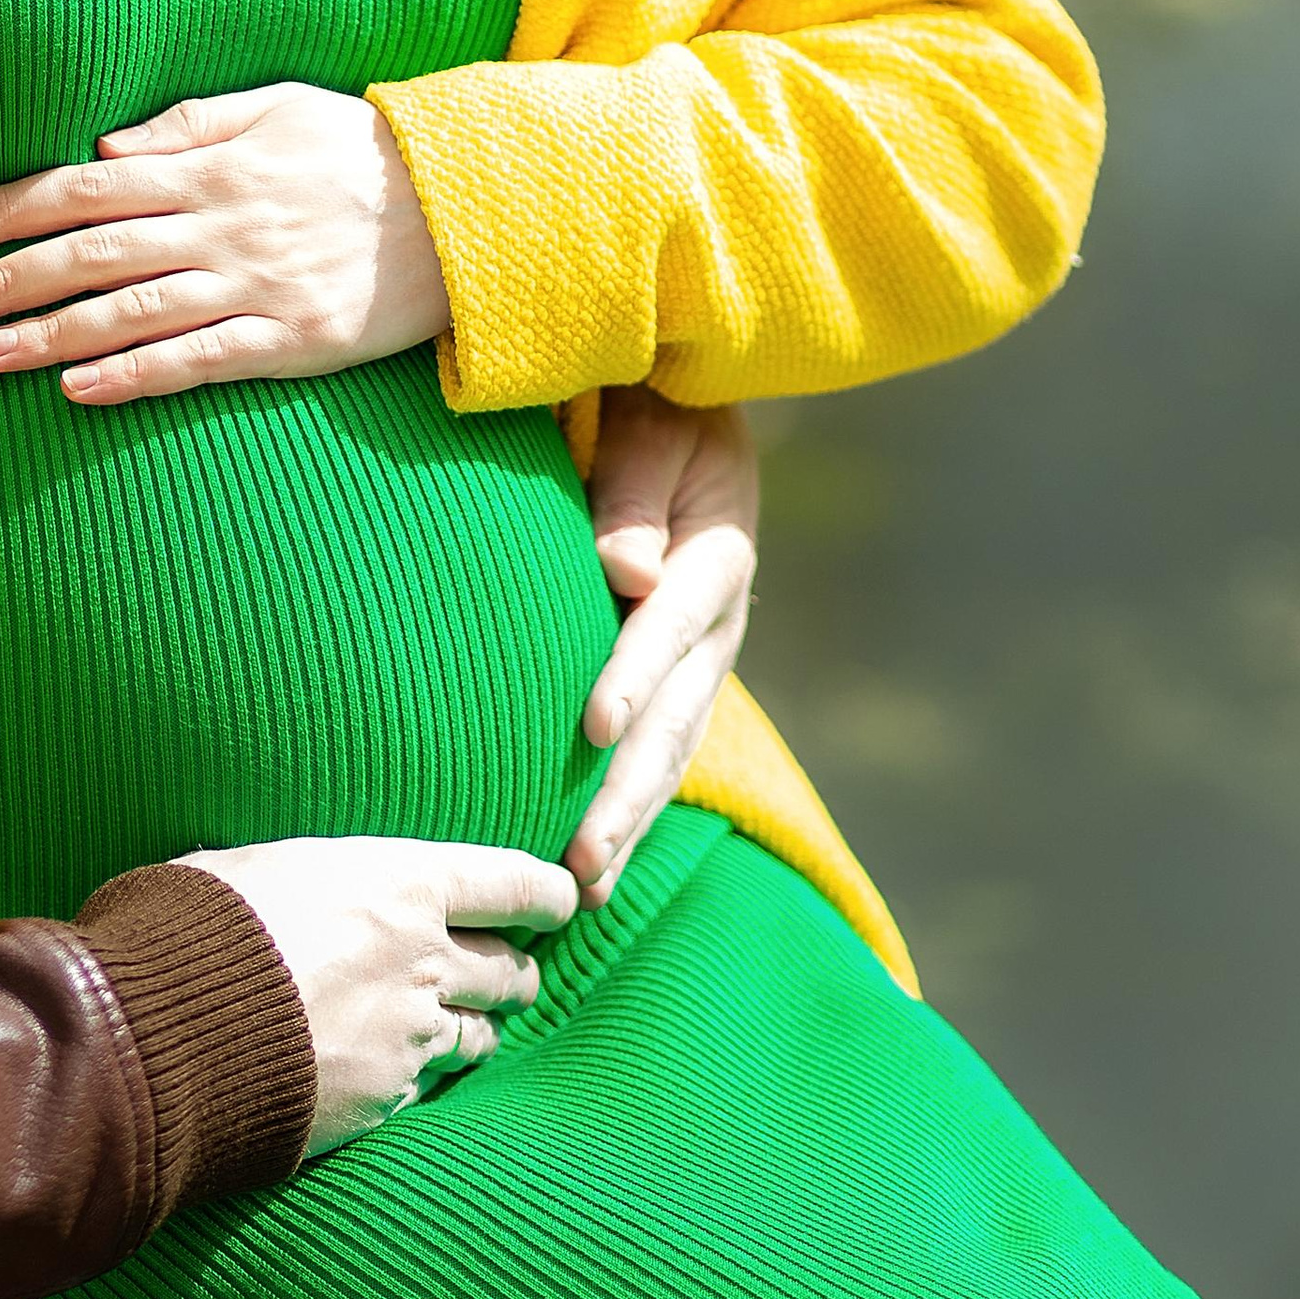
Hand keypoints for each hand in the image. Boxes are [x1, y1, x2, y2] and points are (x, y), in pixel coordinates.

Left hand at [0, 82, 450, 404]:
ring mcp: (255, 287)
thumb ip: (189, 124)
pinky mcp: (291, 342)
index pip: (85, 184)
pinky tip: (77, 389)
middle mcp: (220, 226)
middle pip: (91, 251)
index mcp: (210, 168)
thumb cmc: (362, 152)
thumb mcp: (278, 107)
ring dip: (50, 334)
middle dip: (6, 278)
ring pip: (130, 312)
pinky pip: (199, 360)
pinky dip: (134, 376)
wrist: (467, 210)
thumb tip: (105, 146)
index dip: (10, 206)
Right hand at [178, 835, 576, 1155]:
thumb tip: (302, 880)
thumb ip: (311, 877)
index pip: (516, 883)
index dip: (550, 893)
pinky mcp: (384, 1099)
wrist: (159, 1035)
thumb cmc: (190, 928)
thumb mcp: (255, 867)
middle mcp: (423, 959)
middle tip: (503, 969)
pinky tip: (389, 1070)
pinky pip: (428, 1087)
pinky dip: (419, 1077)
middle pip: (514, 968)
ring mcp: (410, 1037)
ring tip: (455, 1026)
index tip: (563, 899)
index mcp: (399, 883)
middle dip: (515, 968)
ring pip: (483, 1035)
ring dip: (477, 1027)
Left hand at [567, 391, 758, 910]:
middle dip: (626, 793)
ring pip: (670, 753)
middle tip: (580, 862)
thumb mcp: (654, 423)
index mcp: (715, 552)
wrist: (687, 419)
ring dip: (629, 821)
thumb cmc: (657, 408)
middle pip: (673, 718)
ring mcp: (705, 660)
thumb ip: (633, 487)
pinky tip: (596, 866)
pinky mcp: (682, 681)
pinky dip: (632, 808)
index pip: (669, 621)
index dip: (634, 673)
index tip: (591, 727)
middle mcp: (718, 621)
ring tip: (585, 890)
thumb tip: (621, 568)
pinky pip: (661, 753)